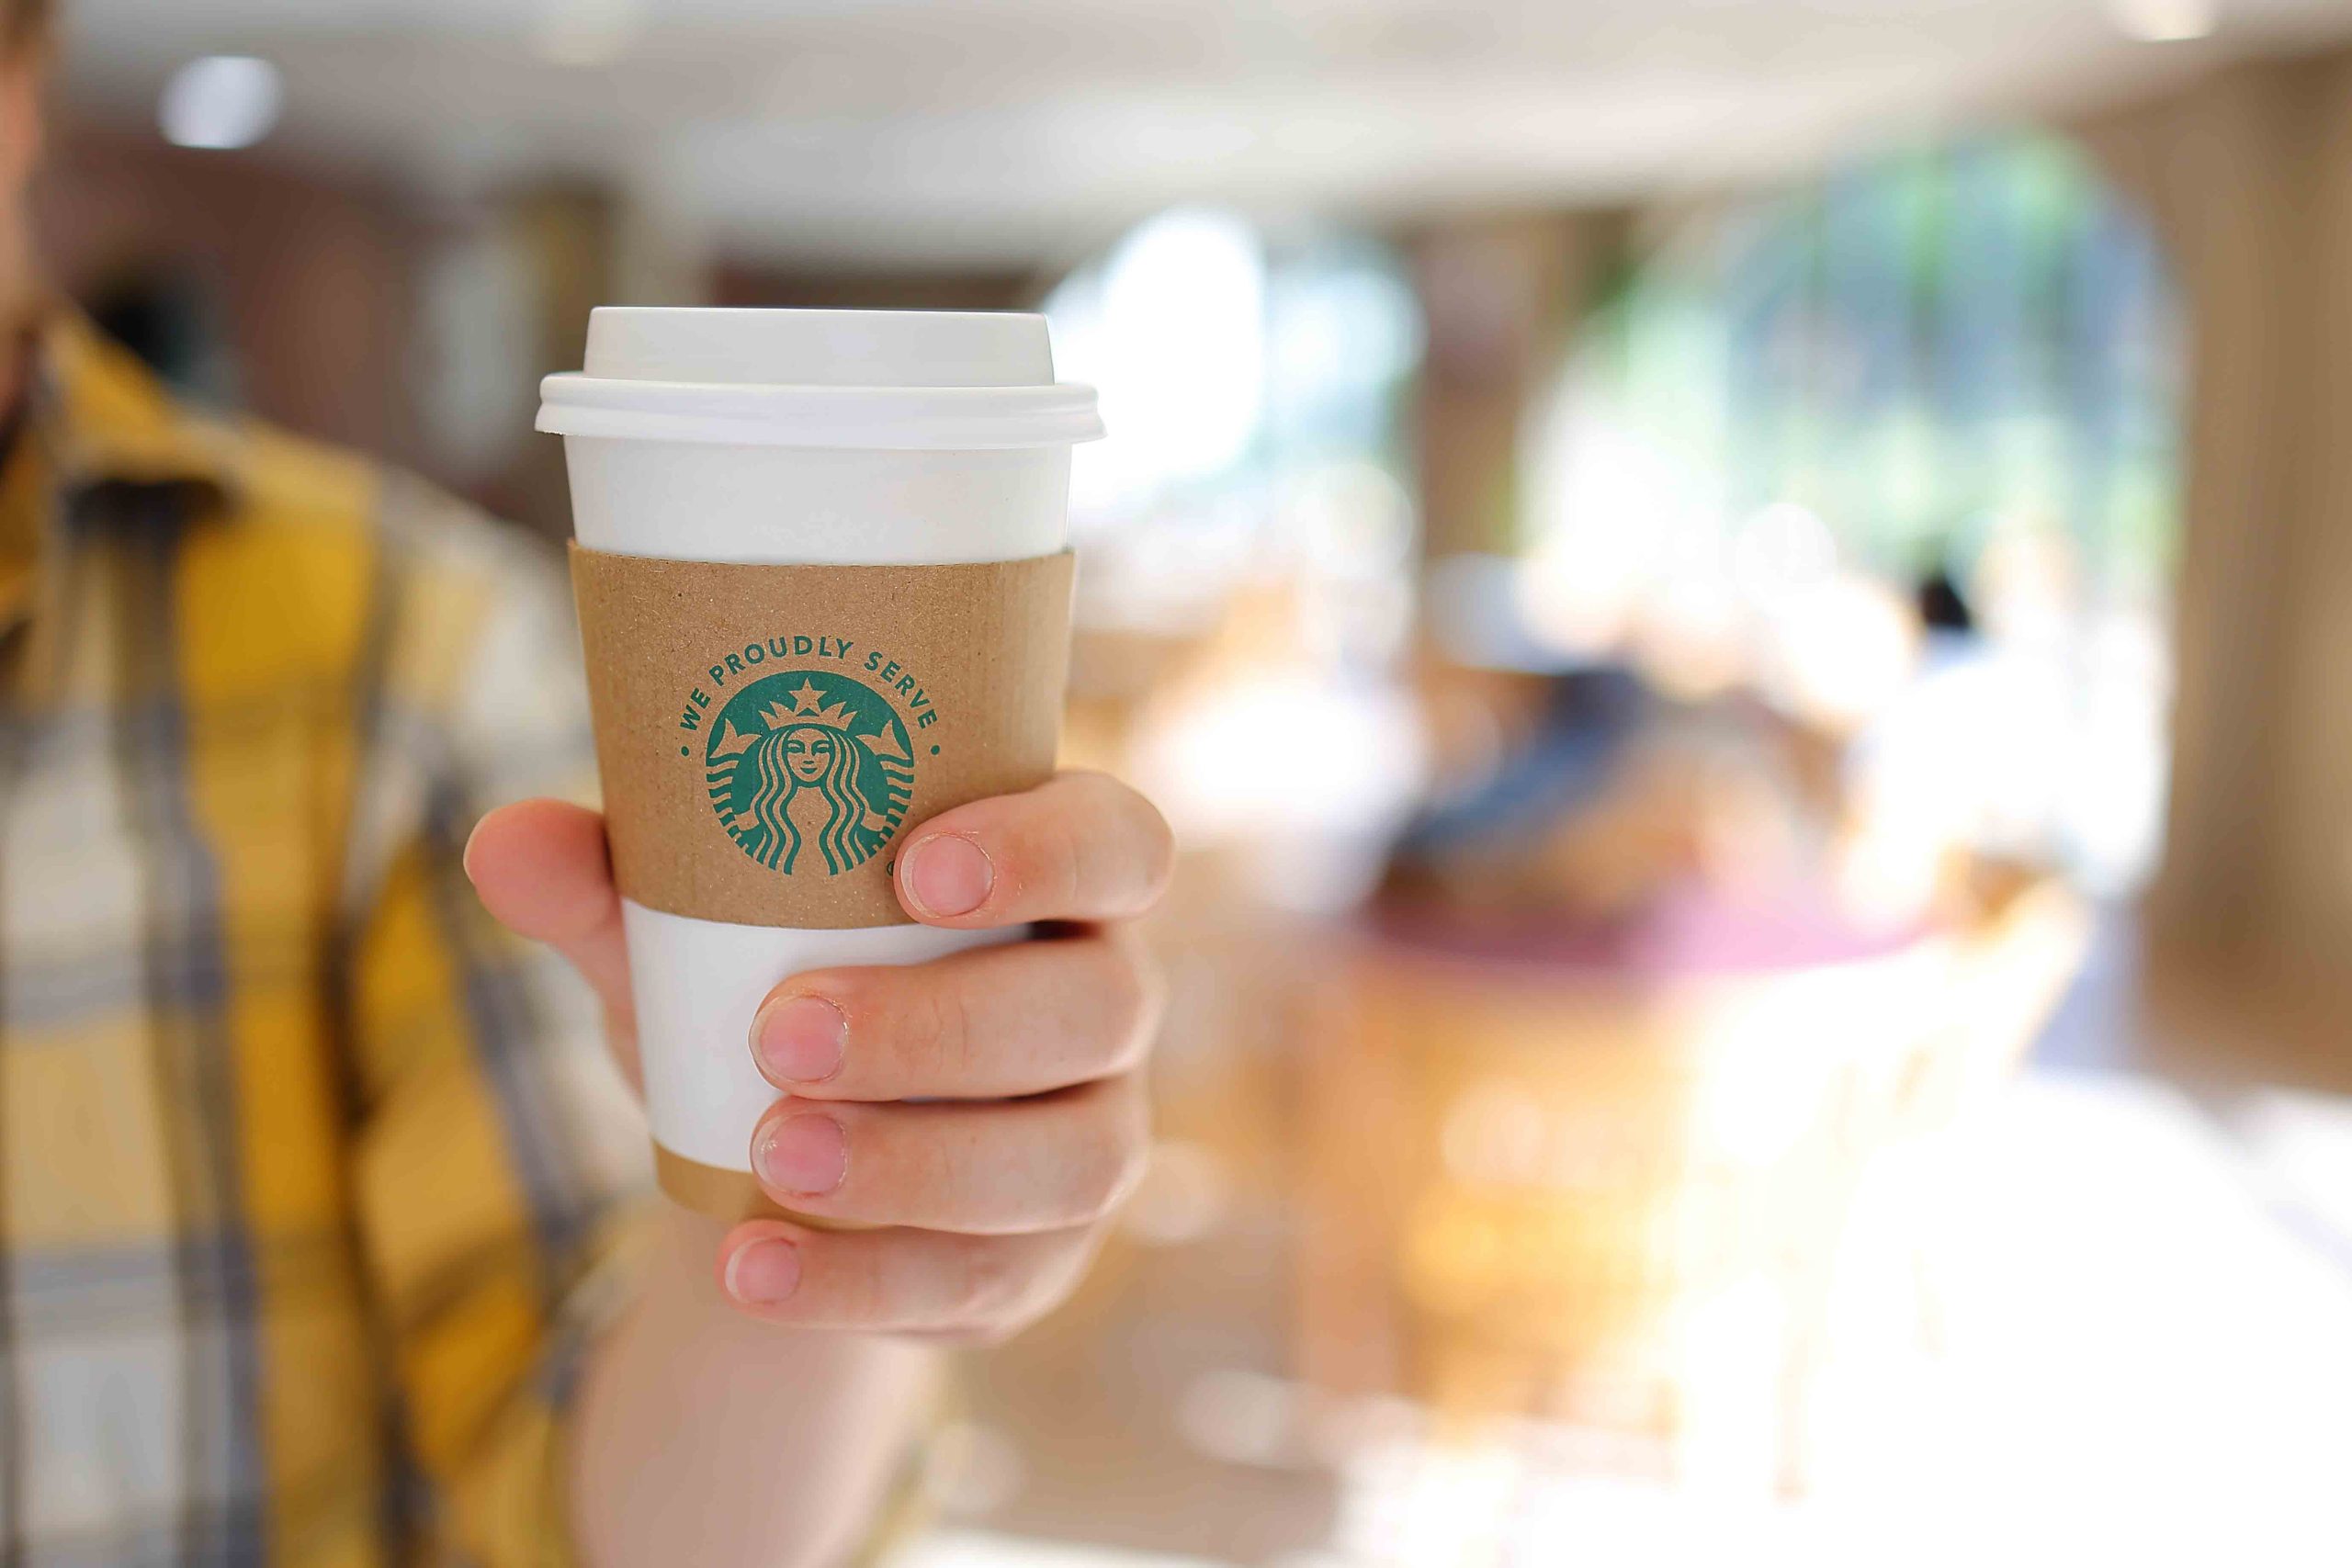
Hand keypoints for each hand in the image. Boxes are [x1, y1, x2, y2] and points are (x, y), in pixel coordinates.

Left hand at [464, 770, 1172, 1341]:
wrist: (772, 1148)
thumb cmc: (764, 976)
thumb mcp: (689, 927)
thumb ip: (610, 884)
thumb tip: (502, 843)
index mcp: (1054, 880)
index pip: (1116, 841)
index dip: (1047, 850)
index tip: (914, 870)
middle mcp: (1104, 1001)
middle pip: (1096, 1007)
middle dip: (946, 1027)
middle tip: (782, 1035)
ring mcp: (1092, 1138)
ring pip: (1070, 1160)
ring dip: (920, 1164)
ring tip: (770, 1156)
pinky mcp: (1041, 1261)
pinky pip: (988, 1280)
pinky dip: (867, 1280)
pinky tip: (756, 1266)